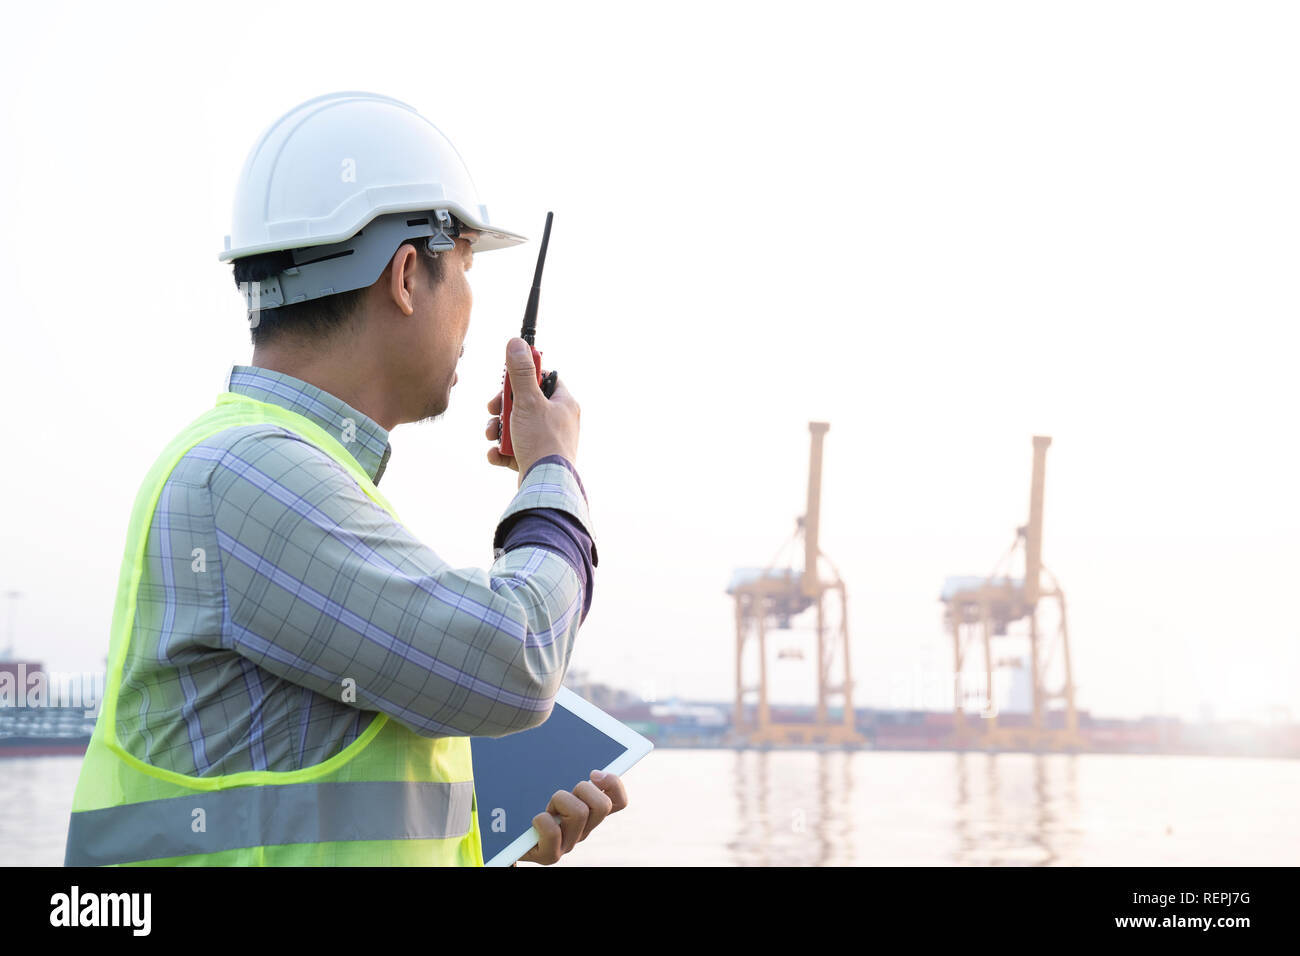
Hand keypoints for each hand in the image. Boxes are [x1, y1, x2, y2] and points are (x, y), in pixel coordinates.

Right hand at [484, 337, 580, 485]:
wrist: (544, 485)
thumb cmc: (542, 441)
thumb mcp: (528, 401)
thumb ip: (521, 372)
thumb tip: (517, 342)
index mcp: (564, 403)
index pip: (545, 378)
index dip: (524, 376)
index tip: (508, 379)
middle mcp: (559, 420)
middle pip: (525, 402)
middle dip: (503, 406)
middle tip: (493, 409)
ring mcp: (547, 440)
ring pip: (516, 425)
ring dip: (498, 429)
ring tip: (492, 434)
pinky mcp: (535, 458)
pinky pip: (514, 448)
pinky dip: (502, 450)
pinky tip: (496, 454)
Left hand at [517, 770, 627, 864]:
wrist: (507, 835)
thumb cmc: (528, 803)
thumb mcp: (548, 781)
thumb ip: (564, 770)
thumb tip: (571, 749)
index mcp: (589, 813)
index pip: (619, 802)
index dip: (613, 785)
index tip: (594, 773)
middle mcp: (584, 830)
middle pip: (603, 805)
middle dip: (583, 789)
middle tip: (564, 792)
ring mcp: (569, 844)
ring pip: (579, 813)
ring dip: (559, 801)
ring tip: (546, 807)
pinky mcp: (551, 855)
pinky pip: (554, 832)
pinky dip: (542, 820)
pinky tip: (535, 820)